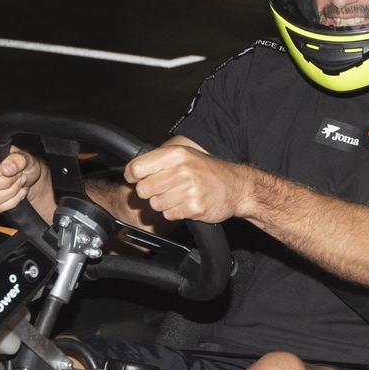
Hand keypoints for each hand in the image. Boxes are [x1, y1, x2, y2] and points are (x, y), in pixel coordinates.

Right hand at [0, 143, 48, 215]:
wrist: (24, 178)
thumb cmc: (19, 165)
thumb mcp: (23, 157)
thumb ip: (16, 160)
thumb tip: (6, 169)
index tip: (5, 170)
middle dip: (5, 183)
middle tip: (18, 176)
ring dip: (9, 193)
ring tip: (18, 184)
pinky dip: (9, 203)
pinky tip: (17, 194)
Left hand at [125, 145, 251, 223]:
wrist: (237, 187)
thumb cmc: (208, 171)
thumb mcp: (185, 156)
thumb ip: (159, 161)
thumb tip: (131, 171)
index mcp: (176, 154)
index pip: (137, 168)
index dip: (133, 176)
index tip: (137, 179)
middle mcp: (182, 170)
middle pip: (143, 189)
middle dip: (151, 192)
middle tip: (165, 189)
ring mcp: (189, 190)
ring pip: (155, 204)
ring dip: (164, 203)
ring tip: (180, 196)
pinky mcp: (194, 207)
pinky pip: (169, 215)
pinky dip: (175, 212)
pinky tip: (187, 204)